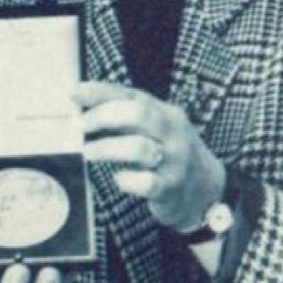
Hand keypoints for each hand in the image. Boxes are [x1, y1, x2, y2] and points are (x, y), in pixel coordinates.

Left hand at [74, 81, 224, 232]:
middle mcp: (172, 133)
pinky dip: (127, 180)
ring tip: (88, 152)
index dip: (100, 92)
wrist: (208, 190)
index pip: (131, 95)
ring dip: (108, 147)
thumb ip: (126, 119)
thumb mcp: (156, 129)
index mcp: (165, 113)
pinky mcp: (170, 188)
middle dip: (103, 116)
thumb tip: (84, 111)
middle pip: (138, 114)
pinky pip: (146, 183)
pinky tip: (119, 178)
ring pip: (139, 148)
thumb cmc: (170, 154)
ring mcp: (174, 161)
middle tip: (80, 125)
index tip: (75, 93)